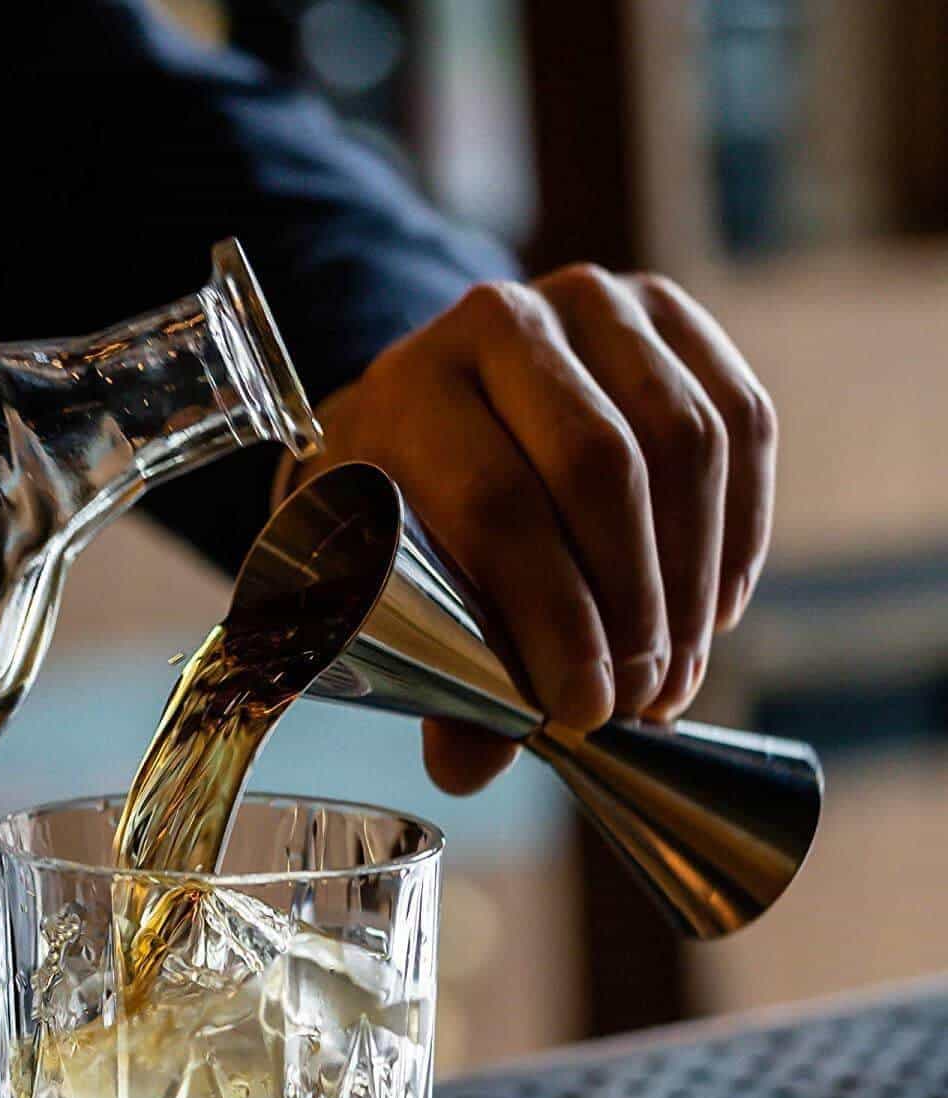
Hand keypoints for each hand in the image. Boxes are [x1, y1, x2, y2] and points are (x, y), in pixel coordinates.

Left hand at [293, 265, 776, 793]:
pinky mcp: (669, 314)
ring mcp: (594, 304)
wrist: (431, 404)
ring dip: (693, 580)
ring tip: (676, 676)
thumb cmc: (401, 504)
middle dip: (633, 607)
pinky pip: (743, 422)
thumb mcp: (381, 574)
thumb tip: (469, 767)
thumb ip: (428, 665)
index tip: (584, 712)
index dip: (554, 620)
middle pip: (602, 469)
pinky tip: (715, 609)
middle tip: (638, 703)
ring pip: (686, 443)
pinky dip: (739, 530)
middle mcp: (502, 321)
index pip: (497, 506)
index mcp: (410, 388)